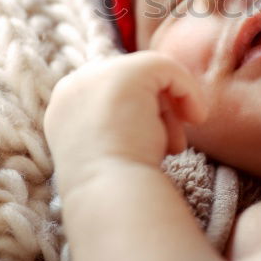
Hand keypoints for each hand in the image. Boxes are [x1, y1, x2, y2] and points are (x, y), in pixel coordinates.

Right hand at [42, 51, 207, 196]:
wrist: (109, 193)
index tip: (153, 143)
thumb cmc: (114, 187)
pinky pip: (167, 67)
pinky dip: (188, 90)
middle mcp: (74, 85)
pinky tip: (196, 118)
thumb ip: (120, 126)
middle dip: (156, 113)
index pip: (110, 96)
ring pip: (149, 76)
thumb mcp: (109, 151)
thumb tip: (154, 119)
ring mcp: (98, 74)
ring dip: (169, 111)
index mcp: (64, 107)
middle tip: (172, 147)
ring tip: (175, 147)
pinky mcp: (128, 71)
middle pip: (130, 84)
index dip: (137, 116)